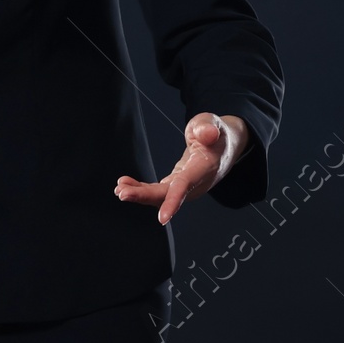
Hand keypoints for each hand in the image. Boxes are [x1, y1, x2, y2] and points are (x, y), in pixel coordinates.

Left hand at [114, 113, 249, 225]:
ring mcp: (186, 187)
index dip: (173, 201)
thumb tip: (208, 134)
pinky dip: (141, 190)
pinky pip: (158, 192)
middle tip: (122, 193)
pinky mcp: (177, 185)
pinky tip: (124, 185)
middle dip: (144, 196)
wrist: (224, 146)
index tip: (162, 219)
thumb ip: (207, 128)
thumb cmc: (216, 133)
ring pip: (161, 196)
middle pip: (167, 194)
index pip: (186, 185)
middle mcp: (195, 183)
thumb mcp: (213, 123)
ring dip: (139, 194)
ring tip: (119, 189)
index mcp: (204, 168)